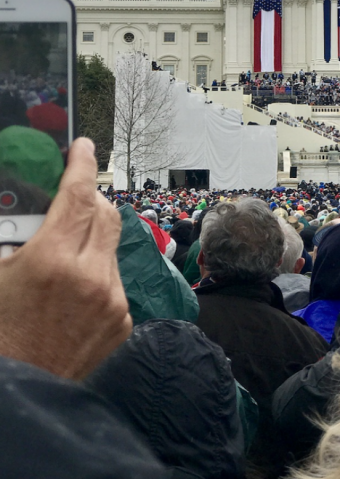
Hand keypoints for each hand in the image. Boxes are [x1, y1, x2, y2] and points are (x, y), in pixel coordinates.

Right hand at [0, 138, 131, 378]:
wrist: (19, 394)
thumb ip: (14, 237)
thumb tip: (25, 211)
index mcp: (51, 260)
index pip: (77, 195)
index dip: (81, 165)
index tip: (83, 146)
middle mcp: (90, 275)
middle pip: (105, 213)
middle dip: (90, 200)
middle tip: (72, 198)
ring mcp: (112, 299)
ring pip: (111, 246)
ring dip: (92, 241)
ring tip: (64, 259)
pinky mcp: (122, 319)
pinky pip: (114, 280)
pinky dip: (97, 275)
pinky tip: (72, 295)